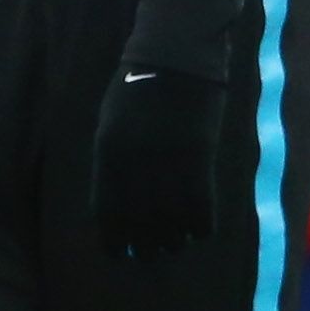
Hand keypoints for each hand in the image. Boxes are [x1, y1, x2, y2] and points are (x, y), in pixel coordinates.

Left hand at [91, 68, 227, 258]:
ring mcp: (169, 156)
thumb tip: (115, 203)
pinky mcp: (200, 153)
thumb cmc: (137, 87)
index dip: (112, 239)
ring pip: (172, 217)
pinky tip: (199, 232)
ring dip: (173, 239)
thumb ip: (111, 160)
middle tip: (148, 256)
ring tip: (173, 247)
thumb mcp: (110, 122)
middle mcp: (137, 159)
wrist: (176, 54)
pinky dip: (200, 224)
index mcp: (109, 150)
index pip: (107, 209)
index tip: (117, 255)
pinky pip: (201, 203)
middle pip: (139, 219)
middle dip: (143, 245)